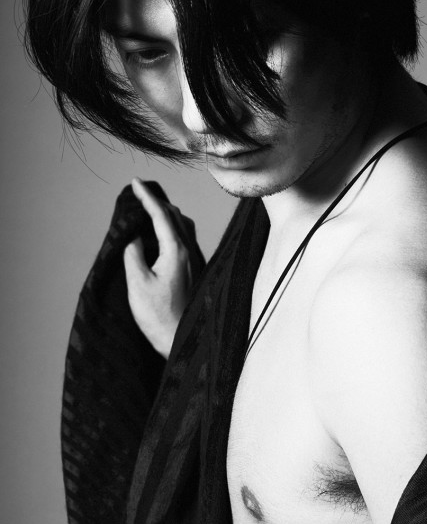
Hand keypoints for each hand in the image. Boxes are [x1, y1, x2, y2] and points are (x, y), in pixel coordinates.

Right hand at [123, 178, 191, 358]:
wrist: (182, 341)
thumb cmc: (159, 316)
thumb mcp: (137, 283)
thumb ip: (133, 254)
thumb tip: (134, 236)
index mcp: (176, 251)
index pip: (161, 215)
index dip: (147, 197)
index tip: (135, 182)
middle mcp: (190, 252)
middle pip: (175, 216)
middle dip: (157, 200)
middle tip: (139, 191)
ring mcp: (195, 261)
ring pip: (183, 226)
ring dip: (166, 212)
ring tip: (150, 207)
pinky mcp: (195, 270)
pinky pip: (185, 238)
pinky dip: (173, 226)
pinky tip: (164, 232)